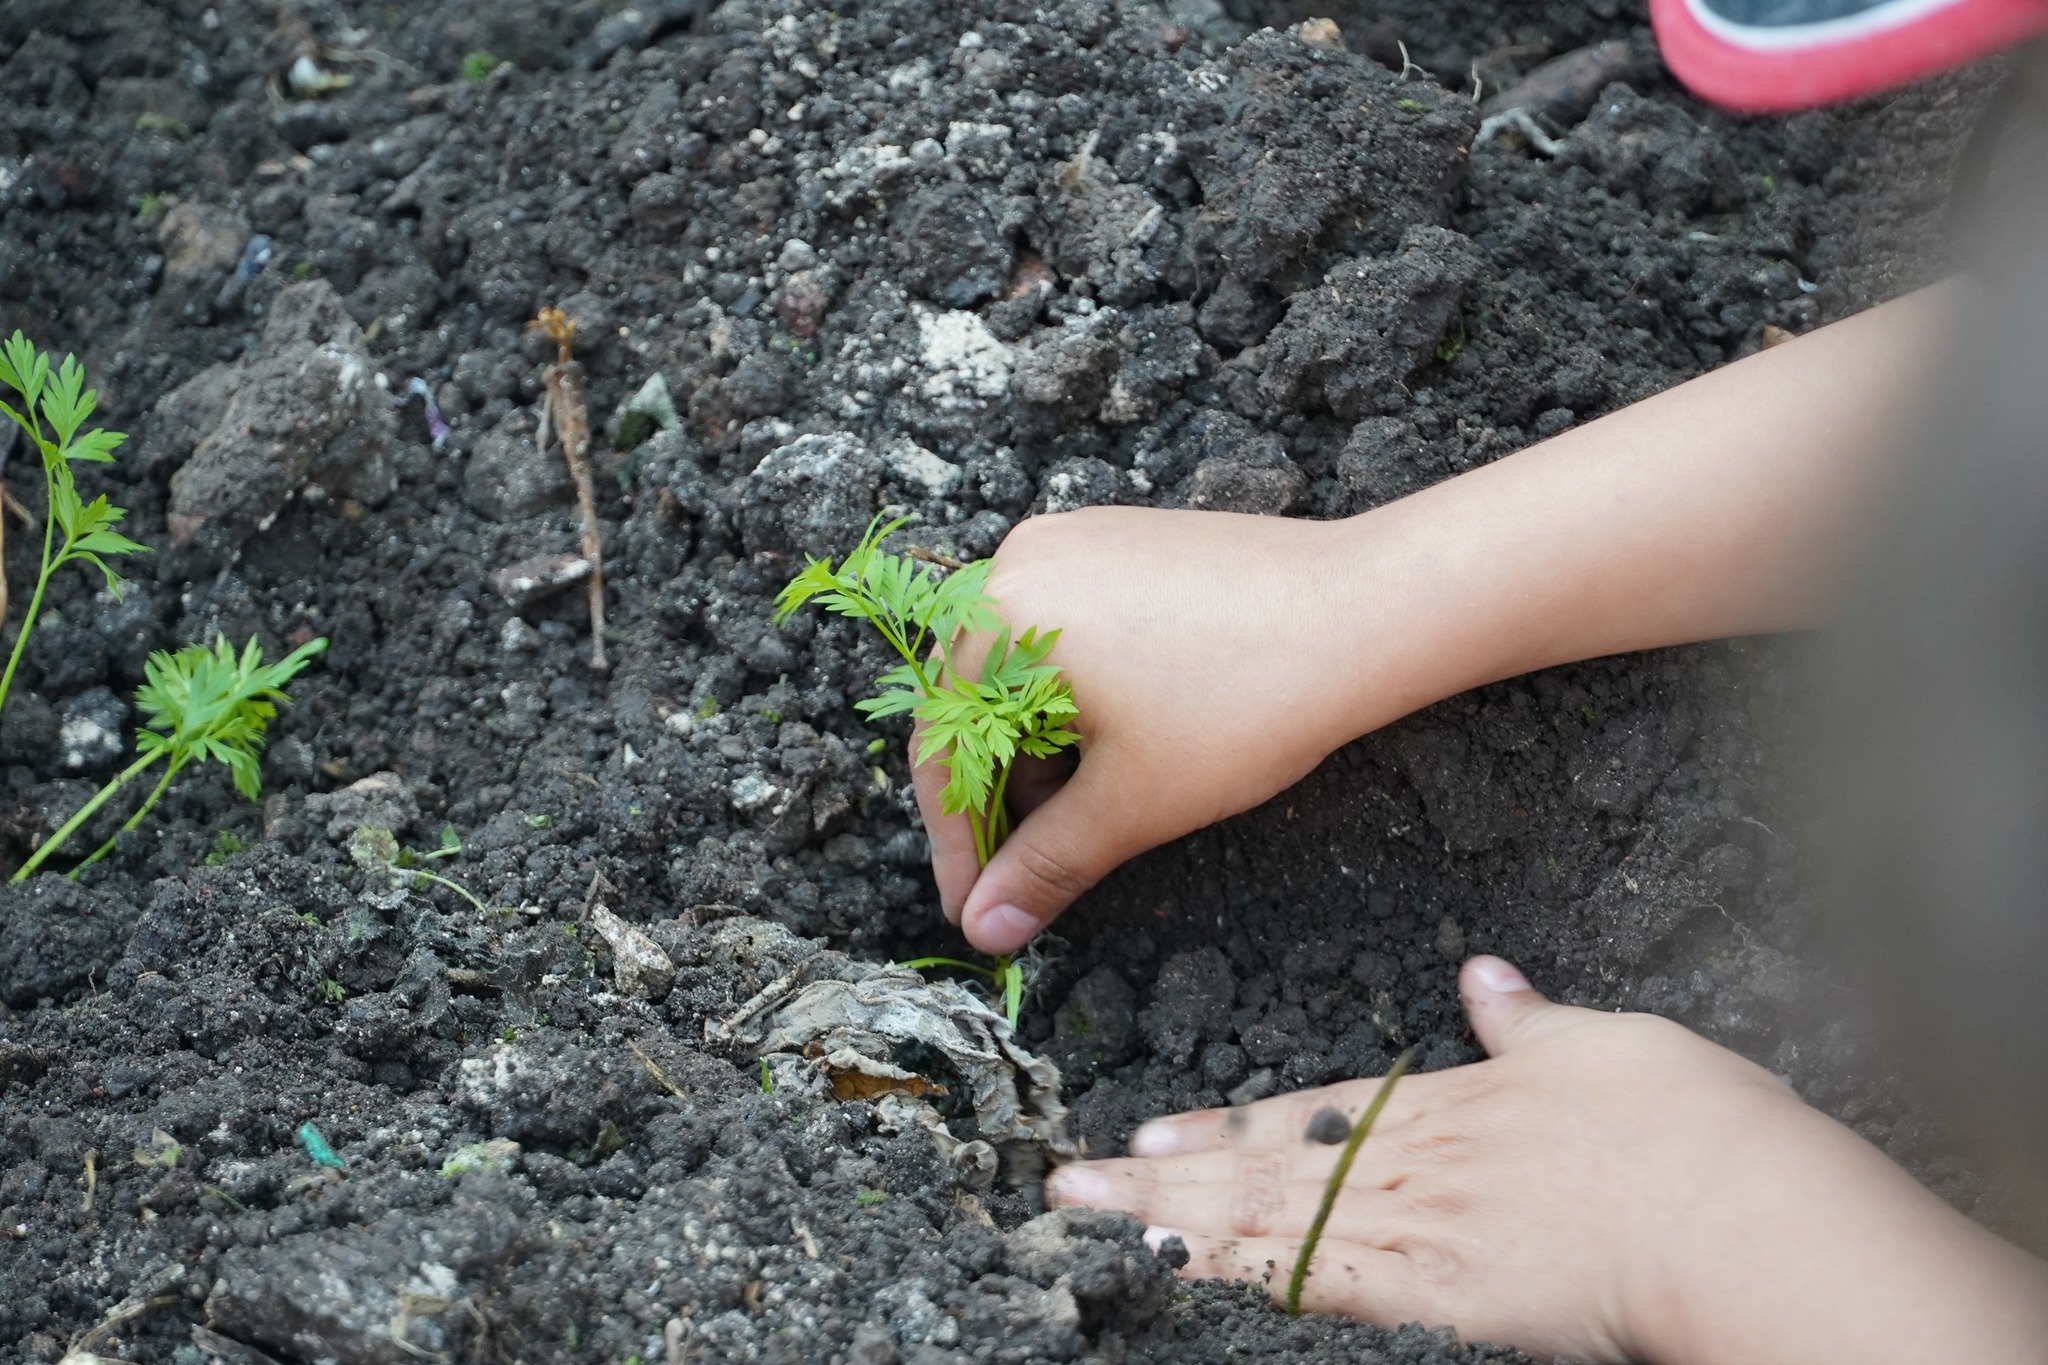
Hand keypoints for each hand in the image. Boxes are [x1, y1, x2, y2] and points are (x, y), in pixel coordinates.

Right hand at [915, 506, 1377, 953]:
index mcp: (999, 613)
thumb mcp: (1131, 802)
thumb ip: (1046, 865)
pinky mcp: (1125, 544)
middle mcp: (1021, 561)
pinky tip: (1120, 752)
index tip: (974, 909)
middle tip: (1030, 876)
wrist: (1368, 612)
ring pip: (1026, 673)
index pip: (943, 747)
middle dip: (1004, 798)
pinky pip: (1069, 635)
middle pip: (977, 705)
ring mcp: (1075, 544)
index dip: (957, 844)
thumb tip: (985, 928)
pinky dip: (1077, 701)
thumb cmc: (1247, 700)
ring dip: (1042, 753)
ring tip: (1089, 818)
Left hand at [1044, 958, 2047, 1363]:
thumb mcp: (1604, 1045)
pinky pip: (1319, 1281)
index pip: (1305, 1115)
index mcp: (1444, 1104)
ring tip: (1095, 1219)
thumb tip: (1485, 977)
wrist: (1735, 1206)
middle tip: (1071, 1180)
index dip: (1221, 1128)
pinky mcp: (1440, 1290)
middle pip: (1261, 1166)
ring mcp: (1418, 1225)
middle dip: (1162, 1175)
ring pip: (1267, 1220)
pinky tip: (1187, 1270)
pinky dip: (1245, 1272)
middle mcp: (1410, 1160)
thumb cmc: (1684, 1125)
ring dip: (1176, 1219)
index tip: (1151, 1134)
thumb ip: (1528, 1021)